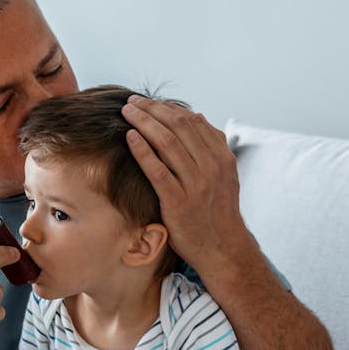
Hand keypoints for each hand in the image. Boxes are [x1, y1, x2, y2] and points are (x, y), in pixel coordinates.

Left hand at [120, 95, 257, 275]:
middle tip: (131, 102)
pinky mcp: (178, 201)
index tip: (147, 102)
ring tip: (126, 113)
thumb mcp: (222, 175)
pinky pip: (157, 169)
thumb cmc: (215, 210)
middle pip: (178, 126)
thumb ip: (210, 147)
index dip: (166, 107)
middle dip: (151, 110)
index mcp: (222, 157)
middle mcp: (211, 167)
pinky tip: (129, 137)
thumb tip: (196, 116)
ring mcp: (196, 184)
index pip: (192, 121)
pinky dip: (142, 150)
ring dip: (143, 122)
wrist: (221, 248)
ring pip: (167, 142)